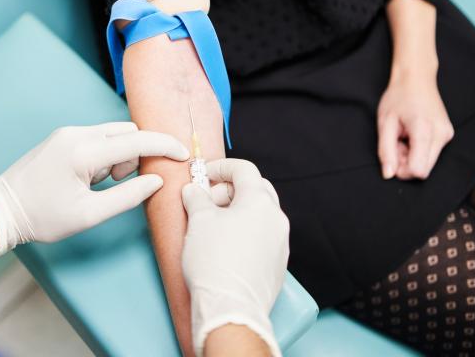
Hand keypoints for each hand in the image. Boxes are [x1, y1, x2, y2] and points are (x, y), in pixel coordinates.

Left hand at [0, 122, 188, 256]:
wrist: (2, 208)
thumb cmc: (42, 216)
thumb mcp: (88, 215)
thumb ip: (127, 197)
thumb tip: (156, 181)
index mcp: (82, 152)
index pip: (135, 141)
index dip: (164, 147)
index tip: (183, 155)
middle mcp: (76, 134)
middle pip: (127, 132)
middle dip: (136, 155)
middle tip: (120, 183)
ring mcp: (68, 133)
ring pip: (113, 134)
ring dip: (120, 156)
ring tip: (100, 185)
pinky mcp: (63, 137)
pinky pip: (98, 138)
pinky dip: (105, 155)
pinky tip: (91, 178)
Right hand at [181, 159, 288, 356]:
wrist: (230, 308)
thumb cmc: (215, 263)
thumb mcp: (198, 220)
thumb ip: (196, 198)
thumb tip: (193, 191)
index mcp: (260, 202)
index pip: (244, 169)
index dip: (220, 167)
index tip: (203, 175)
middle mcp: (276, 219)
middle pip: (255, 189)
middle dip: (229, 190)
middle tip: (207, 201)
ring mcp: (280, 242)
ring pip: (260, 215)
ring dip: (237, 212)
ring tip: (213, 226)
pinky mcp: (277, 264)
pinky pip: (262, 237)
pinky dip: (245, 233)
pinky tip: (225, 247)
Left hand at [377, 70, 454, 179]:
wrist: (417, 77)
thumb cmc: (398, 96)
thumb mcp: (385, 122)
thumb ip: (385, 150)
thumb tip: (388, 174)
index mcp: (424, 130)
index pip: (418, 170)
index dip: (402, 170)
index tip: (392, 155)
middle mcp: (441, 134)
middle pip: (424, 170)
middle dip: (406, 164)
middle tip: (396, 144)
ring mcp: (447, 135)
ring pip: (428, 163)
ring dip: (412, 157)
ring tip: (403, 137)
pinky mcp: (448, 134)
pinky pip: (432, 153)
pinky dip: (419, 150)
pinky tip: (411, 135)